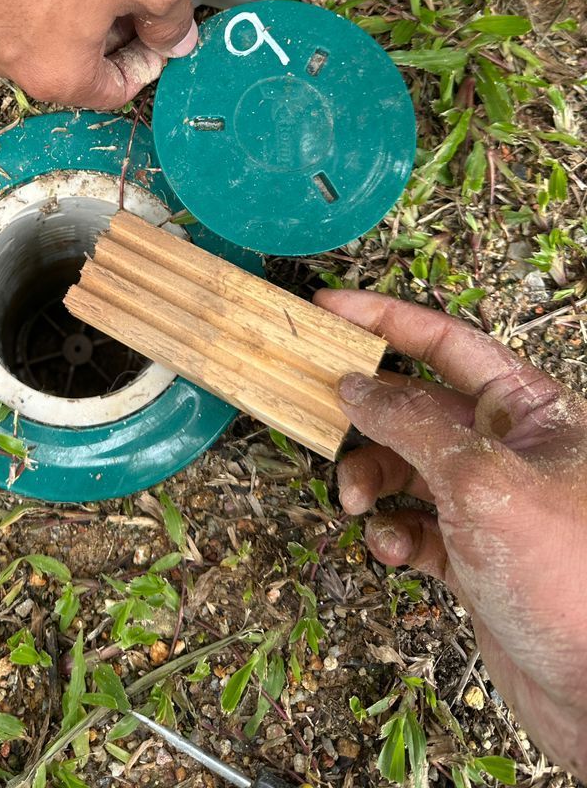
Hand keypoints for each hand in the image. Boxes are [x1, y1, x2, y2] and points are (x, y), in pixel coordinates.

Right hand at [316, 290, 586, 778]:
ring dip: (371, 481)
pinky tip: (392, 548)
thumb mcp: (479, 480)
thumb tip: (356, 384)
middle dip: (367, 417)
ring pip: (406, 469)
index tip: (328, 308)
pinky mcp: (476, 556)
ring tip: (355, 502)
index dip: (384, 319)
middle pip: (416, 407)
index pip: (447, 341)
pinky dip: (392, 534)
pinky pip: (414, 527)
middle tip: (321, 416)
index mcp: (530, 409)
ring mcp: (491, 503)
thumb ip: (410, 423)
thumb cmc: (568, 575)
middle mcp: (511, 448)